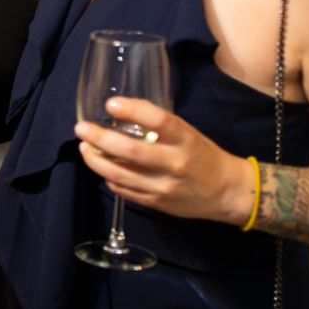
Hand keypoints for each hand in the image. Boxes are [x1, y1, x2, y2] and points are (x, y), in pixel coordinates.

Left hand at [74, 97, 253, 226]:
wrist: (227, 192)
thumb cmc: (203, 155)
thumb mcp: (187, 133)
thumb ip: (158, 126)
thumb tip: (121, 114)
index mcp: (185, 139)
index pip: (158, 120)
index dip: (132, 110)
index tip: (110, 104)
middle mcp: (175, 163)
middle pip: (131, 151)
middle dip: (100, 139)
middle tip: (81, 129)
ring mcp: (164, 187)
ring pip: (121, 175)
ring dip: (96, 161)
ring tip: (84, 148)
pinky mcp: (158, 204)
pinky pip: (125, 191)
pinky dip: (109, 178)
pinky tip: (101, 168)